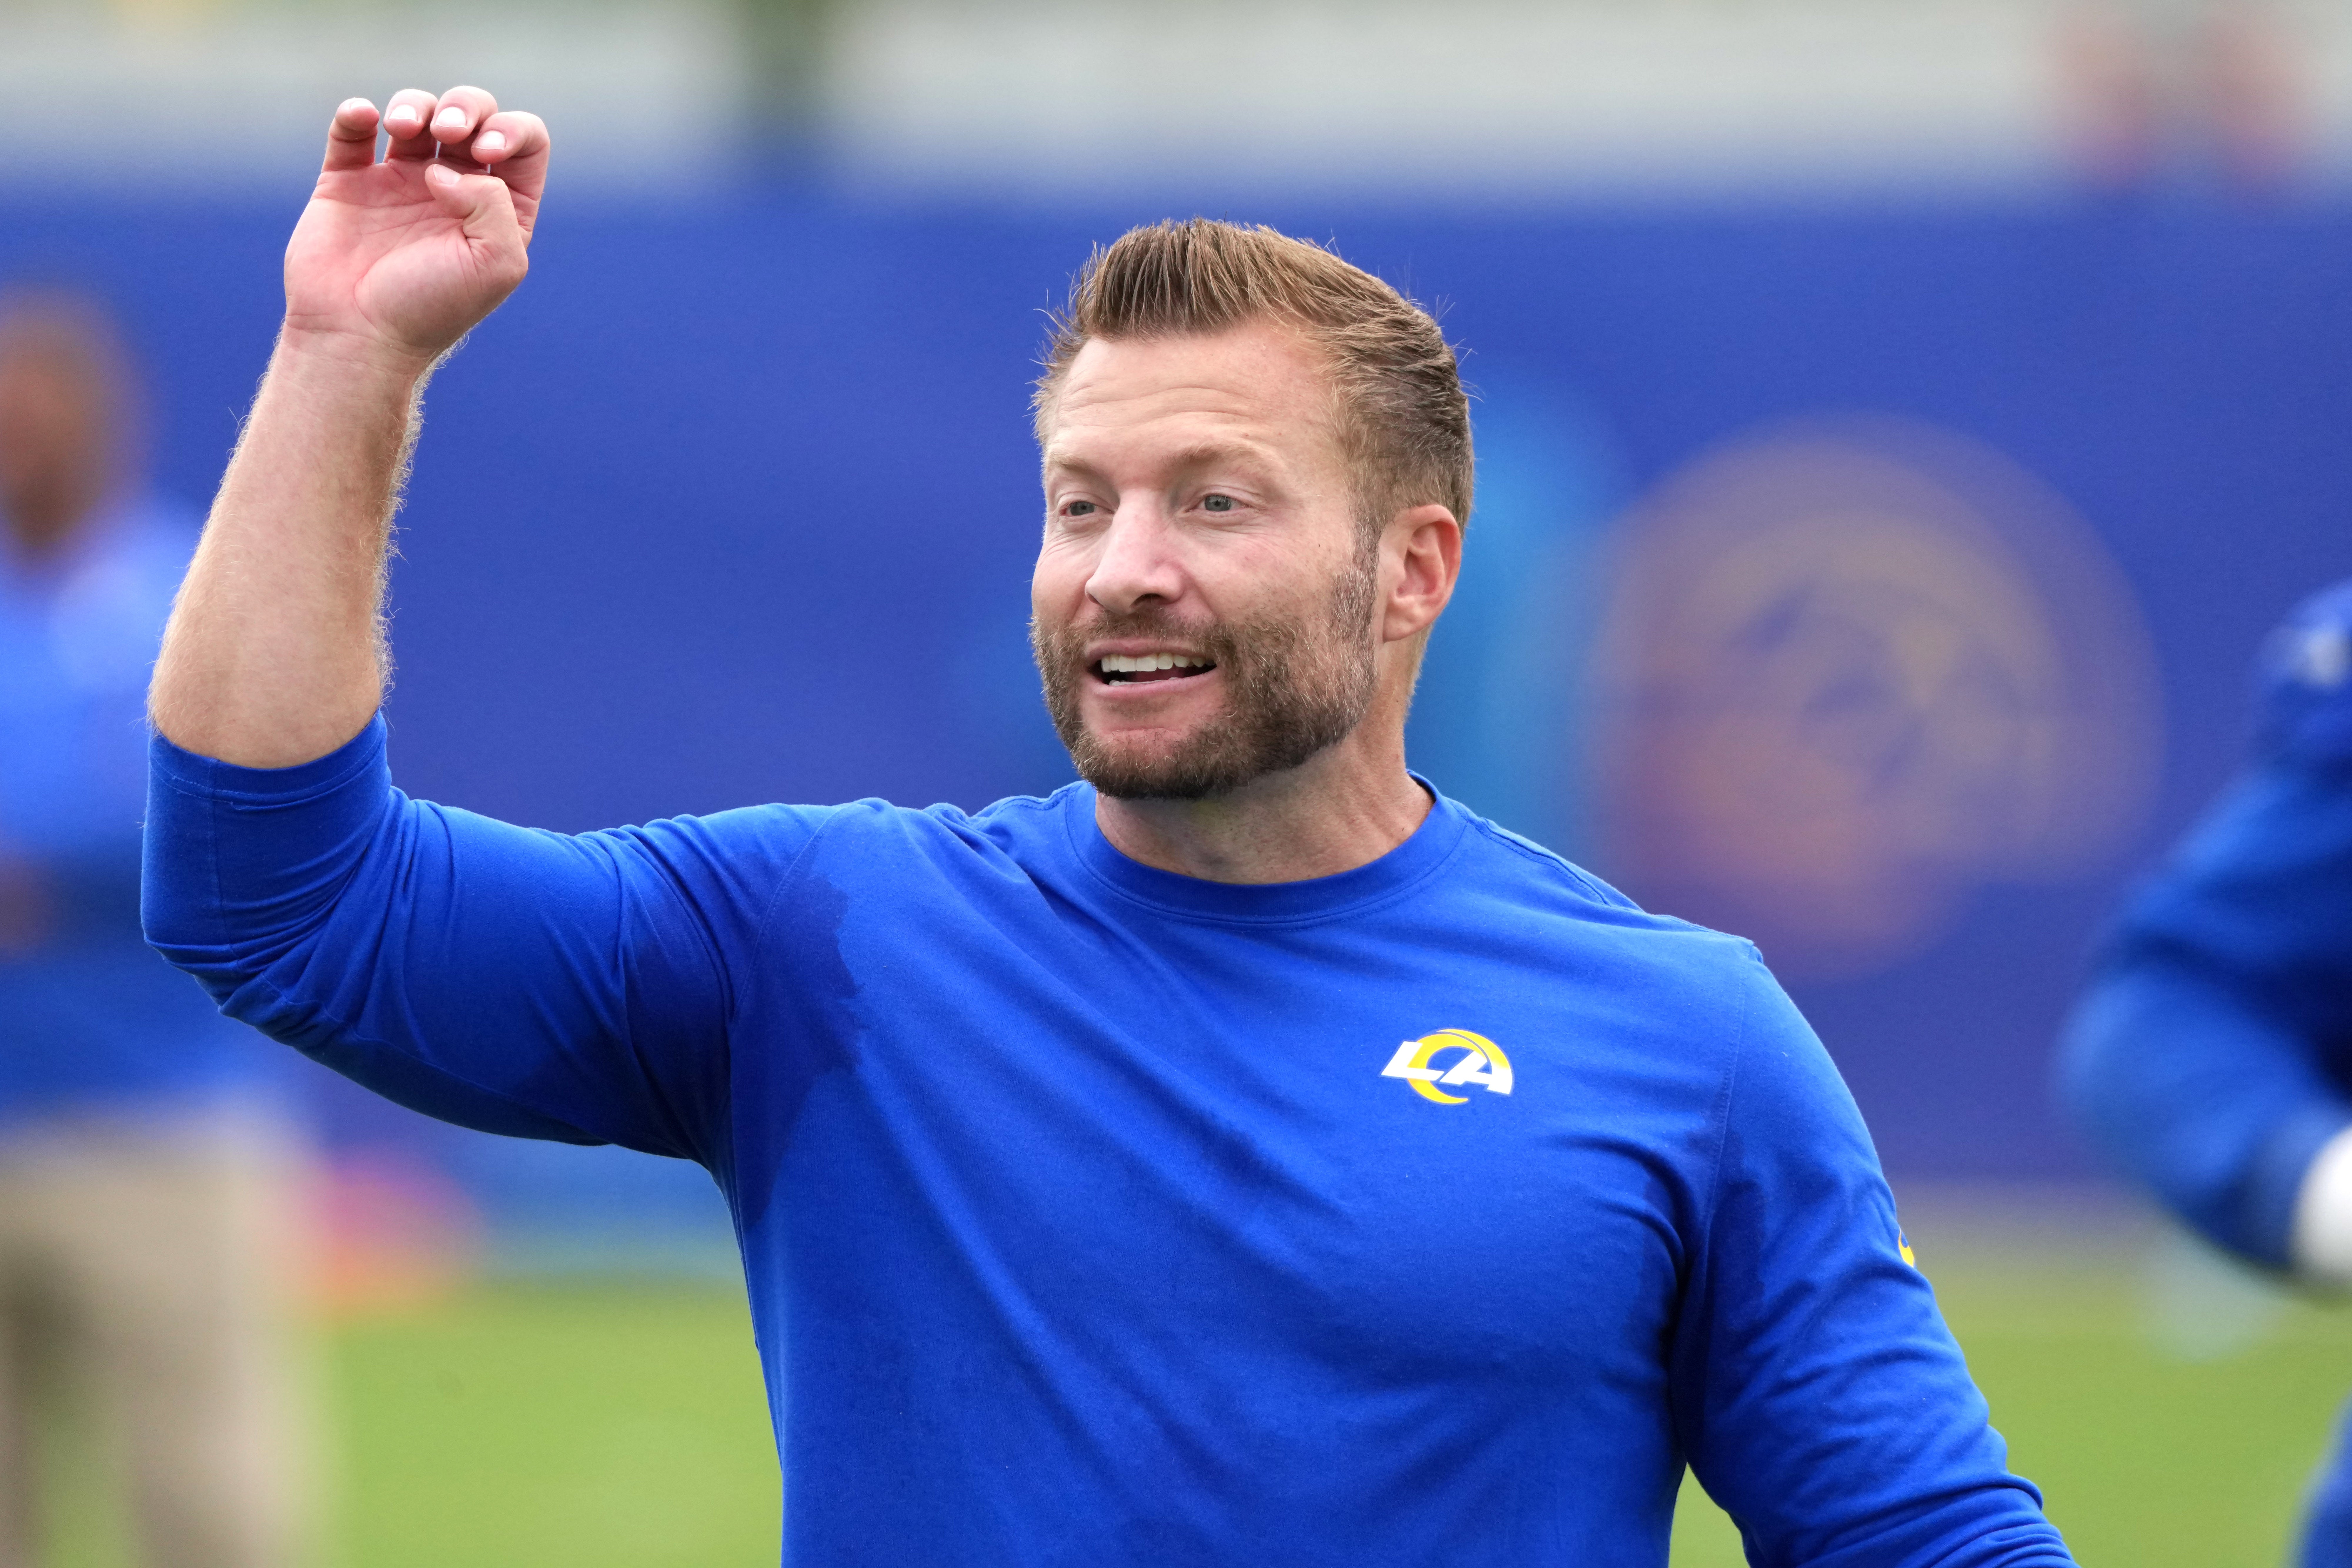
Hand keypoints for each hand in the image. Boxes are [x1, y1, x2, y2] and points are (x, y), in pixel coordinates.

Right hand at [282, 87, 549, 372]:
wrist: (359, 335)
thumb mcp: (497, 263)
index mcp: (499, 210)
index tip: (486, 151)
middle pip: (472, 116)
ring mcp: (398, 182)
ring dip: (414, 105)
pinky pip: (352, 130)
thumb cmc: (432, 307)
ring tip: (404, 128)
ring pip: (416, 112)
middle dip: (464, 107)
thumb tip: (445, 168)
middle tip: (449, 133)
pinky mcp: (348, 183)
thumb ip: (494, 203)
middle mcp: (454, 190)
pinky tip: (365, 117)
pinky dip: (357, 112)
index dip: (512, 130)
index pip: (524, 143)